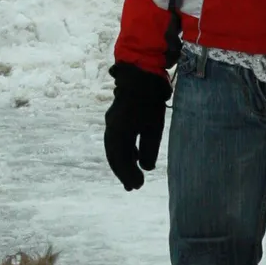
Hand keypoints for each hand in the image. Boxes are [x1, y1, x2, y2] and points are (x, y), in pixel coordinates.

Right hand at [104, 64, 171, 190]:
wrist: (142, 76)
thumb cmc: (149, 102)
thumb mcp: (153, 127)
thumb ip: (149, 149)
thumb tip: (146, 168)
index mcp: (118, 131)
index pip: (118, 159)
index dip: (127, 174)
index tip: (137, 186)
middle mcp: (112, 128)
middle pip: (114, 155)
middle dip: (123, 172)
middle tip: (133, 188)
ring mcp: (114, 122)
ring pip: (116, 148)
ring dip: (124, 163)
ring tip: (133, 178)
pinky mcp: (119, 118)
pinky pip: (119, 139)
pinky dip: (126, 151)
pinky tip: (135, 158)